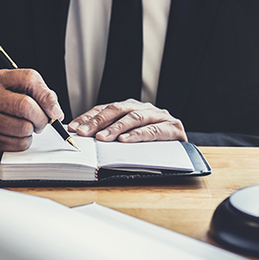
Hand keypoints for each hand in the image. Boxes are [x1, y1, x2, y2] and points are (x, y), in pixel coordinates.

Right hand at [0, 69, 63, 155]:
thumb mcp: (9, 87)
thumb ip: (35, 91)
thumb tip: (55, 110)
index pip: (29, 79)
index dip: (47, 96)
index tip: (54, 109)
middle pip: (27, 107)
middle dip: (42, 118)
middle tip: (42, 122)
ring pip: (24, 128)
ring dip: (32, 131)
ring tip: (25, 127)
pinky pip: (17, 144)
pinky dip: (23, 142)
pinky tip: (15, 135)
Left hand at [68, 99, 186, 142]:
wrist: (185, 151)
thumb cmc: (153, 145)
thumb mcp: (128, 137)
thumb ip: (111, 134)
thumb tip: (83, 136)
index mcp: (132, 108)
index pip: (106, 109)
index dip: (89, 117)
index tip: (73, 127)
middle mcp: (144, 108)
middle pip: (118, 109)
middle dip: (98, 121)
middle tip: (83, 132)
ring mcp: (160, 117)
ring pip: (134, 118)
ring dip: (116, 128)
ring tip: (102, 138)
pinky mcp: (173, 128)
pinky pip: (153, 131)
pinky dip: (137, 135)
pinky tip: (125, 141)